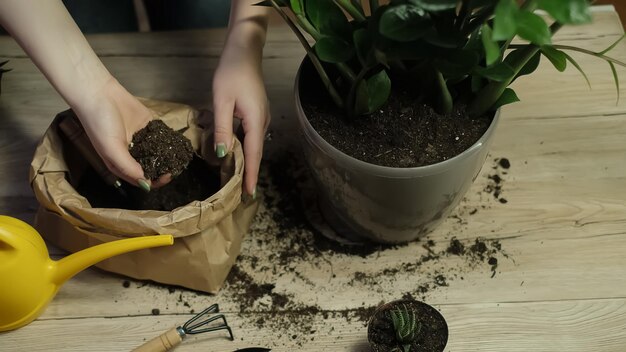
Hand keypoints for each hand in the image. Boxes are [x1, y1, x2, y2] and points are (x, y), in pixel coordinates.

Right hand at [73, 77, 169, 190]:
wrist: (99, 93)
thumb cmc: (100, 124)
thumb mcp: (111, 149)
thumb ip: (128, 167)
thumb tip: (146, 184)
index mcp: (120, 164)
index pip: (141, 179)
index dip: (155, 181)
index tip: (167, 175)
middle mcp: (132, 154)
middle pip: (152, 167)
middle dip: (163, 170)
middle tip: (175, 166)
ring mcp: (141, 139)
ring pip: (158, 153)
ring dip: (168, 156)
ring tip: (179, 156)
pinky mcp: (148, 125)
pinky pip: (161, 136)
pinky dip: (169, 140)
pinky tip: (177, 142)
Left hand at [212, 44, 269, 197]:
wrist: (244, 51)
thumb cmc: (232, 72)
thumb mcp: (222, 101)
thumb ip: (222, 129)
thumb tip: (222, 155)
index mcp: (256, 121)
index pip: (254, 155)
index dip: (250, 175)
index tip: (249, 194)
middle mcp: (262, 122)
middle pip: (255, 153)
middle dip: (249, 173)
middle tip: (241, 193)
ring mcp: (261, 118)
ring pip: (253, 145)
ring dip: (246, 161)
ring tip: (236, 179)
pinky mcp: (257, 113)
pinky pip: (250, 136)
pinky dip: (244, 148)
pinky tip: (233, 154)